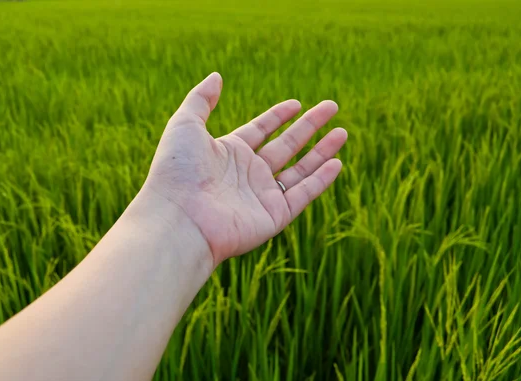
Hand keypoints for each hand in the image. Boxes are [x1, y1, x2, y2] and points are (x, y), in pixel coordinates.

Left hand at [139, 72, 346, 266]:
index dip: (278, 116)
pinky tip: (337, 163)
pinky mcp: (273, 216)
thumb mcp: (185, 125)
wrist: (179, 219)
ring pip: (300, 169)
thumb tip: (217, 76)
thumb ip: (201, 100)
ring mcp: (262, 196)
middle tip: (332, 106)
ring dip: (322, 152)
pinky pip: (303, 195)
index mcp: (229, 152)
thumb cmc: (177, 172)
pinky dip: (321, 180)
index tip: (297, 103)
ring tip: (343, 132)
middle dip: (309, 127)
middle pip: (286, 146)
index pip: (260, 130)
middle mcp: (248, 174)